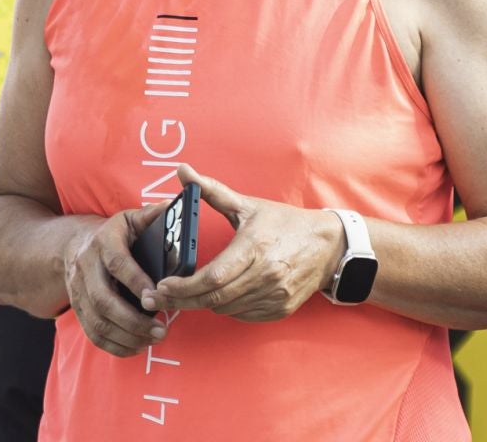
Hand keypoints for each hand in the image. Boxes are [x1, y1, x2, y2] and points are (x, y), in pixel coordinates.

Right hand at [64, 202, 170, 357]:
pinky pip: (93, 334)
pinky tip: (136, 347)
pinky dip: (114, 346)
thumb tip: (171, 208)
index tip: (157, 296)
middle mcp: (86, 267)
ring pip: (97, 322)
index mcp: (103, 242)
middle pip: (103, 300)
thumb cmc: (112, 234)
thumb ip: (150, 216)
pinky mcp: (78, 309)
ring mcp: (79, 291)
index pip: (118, 264)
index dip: (136, 282)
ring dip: (126, 336)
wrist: (72, 246)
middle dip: (133, 319)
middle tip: (162, 329)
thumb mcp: (128, 219)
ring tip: (153, 339)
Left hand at [151, 164, 342, 321]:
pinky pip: (242, 315)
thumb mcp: (248, 205)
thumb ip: (212, 191)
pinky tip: (221, 295)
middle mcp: (265, 275)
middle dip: (182, 300)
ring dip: (204, 302)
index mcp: (254, 248)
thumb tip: (183, 170)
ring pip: (226, 309)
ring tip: (188, 293)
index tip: (163, 286)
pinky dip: (227, 307)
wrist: (327, 245)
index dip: (184, 287)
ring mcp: (274, 295)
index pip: (212, 278)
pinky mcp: (280, 309)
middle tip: (160, 298)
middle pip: (214, 298)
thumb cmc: (285, 223)